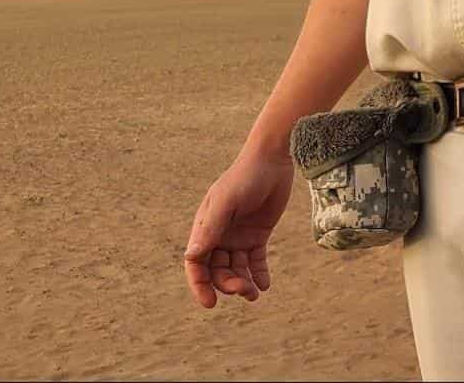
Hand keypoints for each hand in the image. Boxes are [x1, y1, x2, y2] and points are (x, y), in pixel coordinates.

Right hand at [183, 149, 296, 307]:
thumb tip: (191, 256)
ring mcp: (239, 237)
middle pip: (218, 270)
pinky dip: (259, 274)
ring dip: (243, 282)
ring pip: (237, 268)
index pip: (197, 264)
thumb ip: (210, 228)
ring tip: (254, 293)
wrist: (272, 160)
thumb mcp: (226, 202)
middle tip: (243, 290)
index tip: (210, 303)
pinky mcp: (258, 235)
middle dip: (228, 284)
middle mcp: (220, 236)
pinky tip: (264, 285)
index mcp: (205, 229)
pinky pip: (256, 260)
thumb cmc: (244, 177)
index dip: (200, 285)